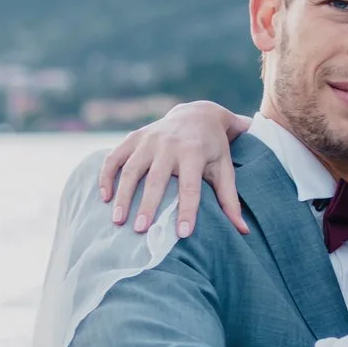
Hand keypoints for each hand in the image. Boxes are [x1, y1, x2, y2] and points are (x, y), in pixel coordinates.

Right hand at [100, 101, 251, 236]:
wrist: (198, 113)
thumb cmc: (213, 147)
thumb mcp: (225, 168)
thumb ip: (230, 199)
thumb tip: (243, 231)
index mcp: (194, 151)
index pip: (190, 185)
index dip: (187, 209)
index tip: (182, 233)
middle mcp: (169, 144)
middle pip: (156, 178)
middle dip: (148, 204)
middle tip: (140, 230)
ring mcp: (148, 140)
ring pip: (131, 169)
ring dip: (123, 195)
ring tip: (118, 221)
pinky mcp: (134, 137)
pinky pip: (115, 157)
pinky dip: (107, 175)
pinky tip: (104, 197)